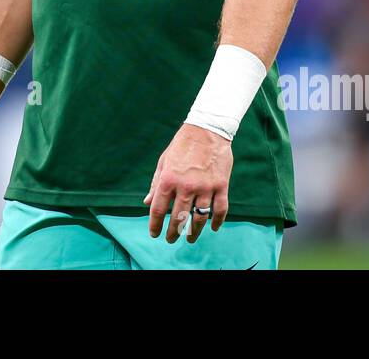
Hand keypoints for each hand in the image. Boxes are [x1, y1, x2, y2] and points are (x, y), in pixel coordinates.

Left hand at [142, 123, 231, 242]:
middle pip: (178, 218)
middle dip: (173, 232)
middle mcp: (186, 186)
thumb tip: (147, 202)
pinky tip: (212, 229)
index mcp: (168, 179)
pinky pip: (220, 210)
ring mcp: (205, 187)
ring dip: (194, 232)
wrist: (207, 129)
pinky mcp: (221, 186)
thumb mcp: (163, 161)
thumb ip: (155, 183)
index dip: (155, 225)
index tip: (154, 234)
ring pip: (199, 218)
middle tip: (171, 239)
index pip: (158, 209)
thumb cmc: (182, 145)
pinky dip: (217, 222)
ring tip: (190, 239)